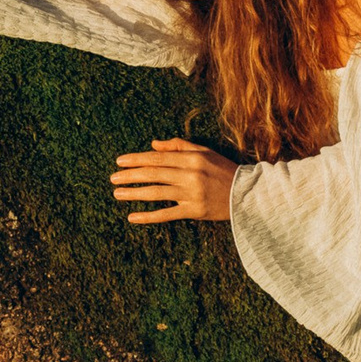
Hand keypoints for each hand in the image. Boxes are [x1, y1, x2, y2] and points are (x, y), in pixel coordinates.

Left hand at [111, 138, 235, 224]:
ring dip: (134, 193)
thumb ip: (179, 146)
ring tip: (117, 194)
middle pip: (154, 174)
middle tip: (112, 178)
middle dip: (130, 176)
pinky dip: (149, 216)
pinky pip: (167, 214)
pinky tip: (132, 217)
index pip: (158, 158)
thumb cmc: (224, 170)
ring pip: (157, 193)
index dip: (137, 159)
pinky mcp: (194, 212)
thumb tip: (152, 145)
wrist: (248, 194)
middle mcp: (190, 175)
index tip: (119, 161)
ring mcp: (192, 194)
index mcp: (192, 158)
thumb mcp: (204, 152)